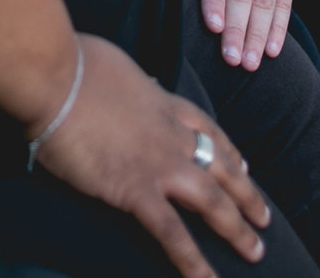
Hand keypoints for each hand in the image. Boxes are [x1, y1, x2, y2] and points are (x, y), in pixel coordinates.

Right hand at [33, 35, 272, 277]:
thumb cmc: (73, 62)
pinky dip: (192, 260)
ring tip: (255, 252)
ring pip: (213, 201)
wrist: (56, 76)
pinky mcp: (135, 189)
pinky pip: (171, 232)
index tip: (244, 165)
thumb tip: (118, 80)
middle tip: (263, 218)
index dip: (230, 150)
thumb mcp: (114, 64)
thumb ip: (125, 81)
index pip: (209, 129)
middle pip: (223, 167)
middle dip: (248, 196)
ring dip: (237, 230)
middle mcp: (172, 134)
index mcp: (164, 102)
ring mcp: (159, 164)